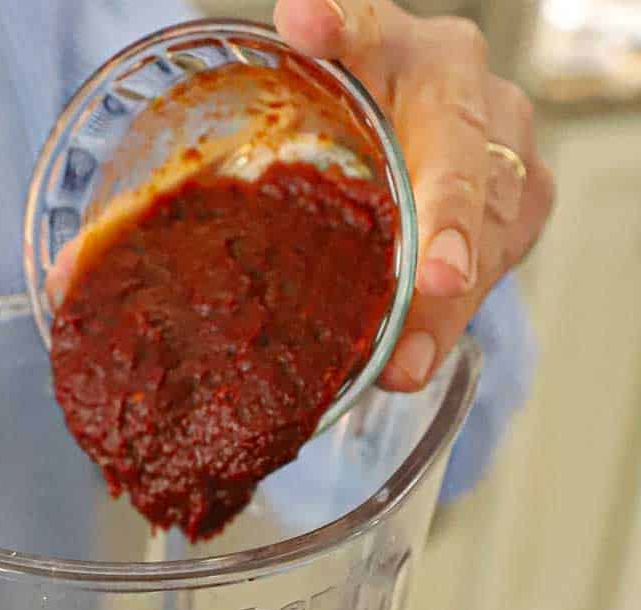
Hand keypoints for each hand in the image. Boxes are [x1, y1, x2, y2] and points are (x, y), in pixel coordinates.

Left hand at [274, 0, 555, 389]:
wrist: (395, 121)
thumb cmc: (350, 103)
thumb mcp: (327, 70)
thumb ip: (326, 41)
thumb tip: (303, 16)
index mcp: (429, 56)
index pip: (429, 89)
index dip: (417, 135)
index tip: (412, 183)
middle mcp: (480, 100)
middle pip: (470, 173)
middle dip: (451, 234)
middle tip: (437, 285)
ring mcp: (507, 158)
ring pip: (489, 234)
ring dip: (444, 307)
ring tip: (404, 364)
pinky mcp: (518, 210)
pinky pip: (492, 270)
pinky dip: (447, 323)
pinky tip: (415, 361)